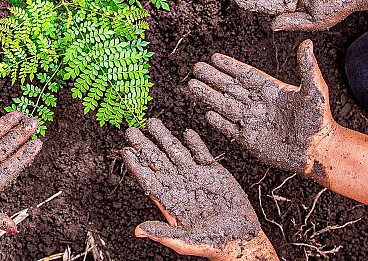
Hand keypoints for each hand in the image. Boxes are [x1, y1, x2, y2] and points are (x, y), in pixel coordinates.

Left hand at [122, 119, 273, 260]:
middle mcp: (181, 185)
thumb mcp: (185, 241)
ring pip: (177, 153)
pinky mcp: (215, 173)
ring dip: (165, 138)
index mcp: (171, 201)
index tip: (125, 151)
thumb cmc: (212, 243)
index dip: (137, 166)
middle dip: (145, 146)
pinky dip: (195, 143)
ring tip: (152, 123)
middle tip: (131, 131)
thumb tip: (138, 231)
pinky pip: (202, 154)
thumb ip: (162, 234)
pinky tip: (186, 132)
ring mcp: (197, 177)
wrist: (241, 238)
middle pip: (159, 162)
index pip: (149, 179)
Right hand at [188, 41, 334, 178]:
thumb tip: (307, 42)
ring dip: (209, 96)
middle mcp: (259, 104)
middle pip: (231, 88)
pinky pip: (230, 128)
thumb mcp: (315, 91)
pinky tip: (206, 113)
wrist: (318, 152)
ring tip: (192, 86)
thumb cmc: (319, 121)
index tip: (214, 57)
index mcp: (272, 90)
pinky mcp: (251, 140)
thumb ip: (307, 68)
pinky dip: (219, 121)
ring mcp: (253, 122)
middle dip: (213, 78)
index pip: (246, 75)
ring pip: (226, 105)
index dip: (230, 66)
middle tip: (195, 68)